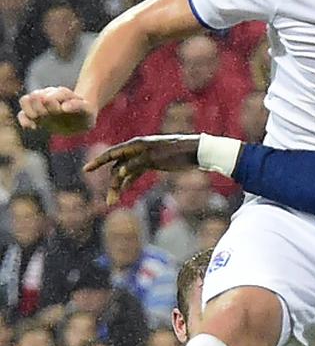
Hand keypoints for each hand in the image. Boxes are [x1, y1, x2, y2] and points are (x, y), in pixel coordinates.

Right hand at [17, 87, 96, 133]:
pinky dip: (24, 120)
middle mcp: (48, 96)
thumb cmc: (84, 113)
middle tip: (50, 116)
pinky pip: (22, 114)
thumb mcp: (87, 110)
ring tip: (38, 121)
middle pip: (36, 96)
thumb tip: (63, 107)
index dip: (52, 101)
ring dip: (30, 112)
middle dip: (42, 107)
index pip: (51, 93)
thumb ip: (78, 106)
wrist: (80, 119)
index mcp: (62, 93)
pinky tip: (33, 127)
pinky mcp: (34, 114)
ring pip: (25, 100)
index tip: (60, 110)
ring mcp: (39, 104)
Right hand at [83, 134, 200, 203]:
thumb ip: (136, 163)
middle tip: (110, 202)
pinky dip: (129, 181)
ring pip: (126, 171)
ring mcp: (144, 156)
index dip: (98, 162)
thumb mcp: (155, 158)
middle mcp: (138, 149)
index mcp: (137, 144)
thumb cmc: (177, 153)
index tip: (86, 170)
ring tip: (114, 201)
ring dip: (120, 185)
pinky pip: (135, 172)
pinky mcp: (152, 162)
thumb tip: (120, 172)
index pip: (112, 153)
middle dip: (112, 184)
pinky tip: (124, 190)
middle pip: (118, 167)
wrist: (197, 151)